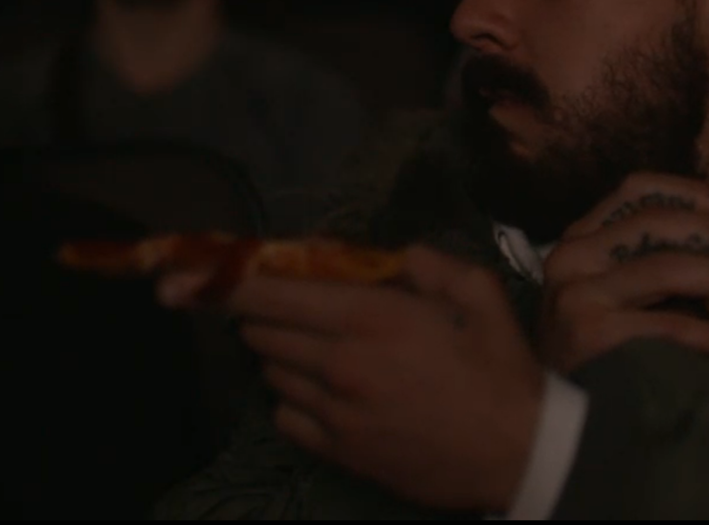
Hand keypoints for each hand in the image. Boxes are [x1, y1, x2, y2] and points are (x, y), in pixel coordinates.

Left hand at [161, 246, 543, 512]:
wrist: (517, 453)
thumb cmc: (501, 368)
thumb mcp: (481, 293)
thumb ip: (429, 263)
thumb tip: (389, 256)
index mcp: (372, 318)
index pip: (274, 293)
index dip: (228, 280)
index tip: (191, 274)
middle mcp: (340, 363)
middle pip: (261, 331)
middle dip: (264, 312)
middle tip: (288, 305)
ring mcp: (334, 413)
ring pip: (271, 372)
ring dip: (281, 353)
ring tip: (319, 346)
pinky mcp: (338, 451)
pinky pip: (285, 417)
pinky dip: (293, 397)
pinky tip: (326, 391)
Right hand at [539, 174, 708, 374]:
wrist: (554, 415)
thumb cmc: (597, 346)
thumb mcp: (617, 288)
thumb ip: (657, 257)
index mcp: (580, 238)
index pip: (635, 190)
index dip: (688, 190)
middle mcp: (572, 258)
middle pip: (654, 223)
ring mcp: (578, 296)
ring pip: (664, 268)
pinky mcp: (592, 336)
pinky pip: (668, 326)